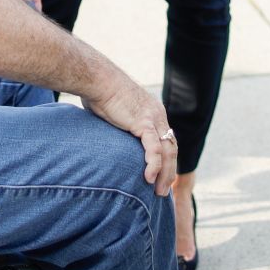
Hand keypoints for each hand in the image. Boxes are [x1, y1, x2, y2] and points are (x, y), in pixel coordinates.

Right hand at [81, 67, 177, 196]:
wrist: (97, 79)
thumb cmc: (98, 92)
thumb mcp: (113, 111)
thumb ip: (117, 126)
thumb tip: (105, 139)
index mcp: (153, 112)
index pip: (166, 140)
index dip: (166, 160)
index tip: (161, 177)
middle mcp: (158, 115)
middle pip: (171, 148)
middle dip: (169, 171)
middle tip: (163, 190)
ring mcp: (153, 119)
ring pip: (168, 152)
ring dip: (165, 174)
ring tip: (158, 191)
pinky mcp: (144, 123)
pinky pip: (155, 149)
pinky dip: (154, 165)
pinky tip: (149, 178)